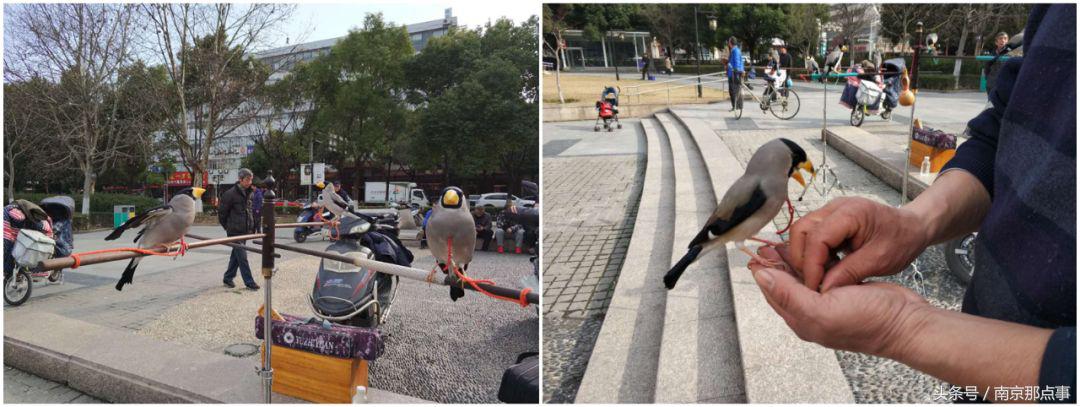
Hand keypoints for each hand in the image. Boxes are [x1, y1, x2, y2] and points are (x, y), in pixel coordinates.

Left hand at [748, 246, 929, 356]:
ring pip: (803, 279)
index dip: (763, 270)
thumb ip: (788, 293)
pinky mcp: (844, 294)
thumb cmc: (868, 321)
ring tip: (784, 242)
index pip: (772, 291)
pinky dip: (815, 262)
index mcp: (801, 319)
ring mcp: (828, 304)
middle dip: (775, 264)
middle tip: (767, 242)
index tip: (754, 250)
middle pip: (785, 284)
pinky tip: (814, 250)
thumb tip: (760, 276)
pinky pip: (822, 276)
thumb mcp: (821, 310)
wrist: (906, 323)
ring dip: (794, 261)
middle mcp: (811, 313)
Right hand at [788, 197, 929, 291]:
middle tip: (812, 281)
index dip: (811, 265)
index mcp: (850, 213)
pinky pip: (811, 234)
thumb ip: (849, 273)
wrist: (913, 227)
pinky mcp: (830, 218)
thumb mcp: (879, 261)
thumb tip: (823, 289)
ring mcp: (831, 211)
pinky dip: (812, 252)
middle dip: (801, 258)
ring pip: (802, 232)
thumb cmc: (901, 240)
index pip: (816, 238)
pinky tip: (825, 266)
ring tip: (819, 275)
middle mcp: (835, 207)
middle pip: (800, 230)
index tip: (815, 287)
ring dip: (805, 255)